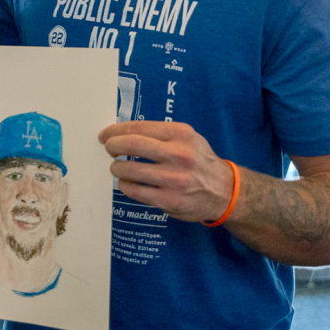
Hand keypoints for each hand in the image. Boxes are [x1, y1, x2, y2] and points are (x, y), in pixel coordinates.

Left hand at [99, 121, 234, 222]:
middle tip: (109, 149)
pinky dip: (125, 185)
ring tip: (117, 168)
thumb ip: (161, 134)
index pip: (138, 128)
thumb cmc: (199, 160)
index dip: (115, 130)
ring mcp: (174, 179)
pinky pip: (135, 191)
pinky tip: (127, 183)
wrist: (224, 191)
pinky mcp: (169, 201)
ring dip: (116, 168)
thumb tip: (123, 132)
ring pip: (129, 170)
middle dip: (112, 146)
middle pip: (130, 145)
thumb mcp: (188, 138)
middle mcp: (178, 154)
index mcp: (181, 134)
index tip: (105, 134)